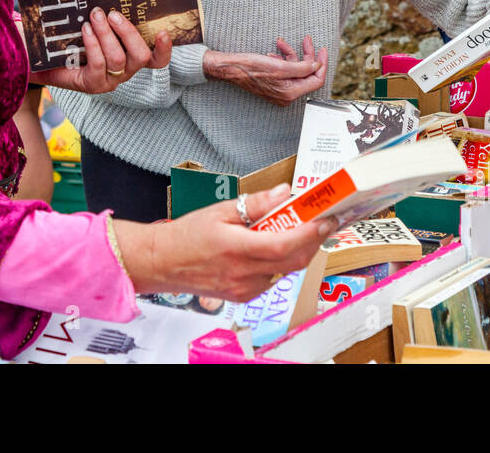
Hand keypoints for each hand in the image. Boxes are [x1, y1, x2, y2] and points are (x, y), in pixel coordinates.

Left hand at [32, 7, 170, 93]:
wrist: (47, 60)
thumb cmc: (74, 39)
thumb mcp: (95, 25)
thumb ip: (106, 14)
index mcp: (132, 57)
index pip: (157, 59)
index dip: (164, 48)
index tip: (163, 31)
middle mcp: (126, 70)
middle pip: (141, 56)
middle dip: (128, 32)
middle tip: (113, 14)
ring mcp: (110, 79)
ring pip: (118, 58)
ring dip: (107, 35)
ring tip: (95, 17)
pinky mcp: (93, 84)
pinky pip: (99, 64)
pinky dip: (93, 44)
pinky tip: (85, 30)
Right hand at [114, 184, 335, 301]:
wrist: (162, 263)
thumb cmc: (187, 235)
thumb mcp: (219, 210)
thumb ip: (255, 203)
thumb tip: (284, 192)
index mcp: (237, 249)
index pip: (284, 245)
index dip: (310, 233)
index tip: (326, 219)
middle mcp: (243, 274)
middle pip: (293, 261)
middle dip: (314, 241)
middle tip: (323, 222)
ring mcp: (244, 289)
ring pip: (285, 271)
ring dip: (298, 251)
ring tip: (301, 229)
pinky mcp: (243, 296)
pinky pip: (272, 279)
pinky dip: (280, 262)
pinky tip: (275, 247)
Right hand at [203, 35, 327, 106]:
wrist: (230, 68)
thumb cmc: (250, 67)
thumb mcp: (280, 66)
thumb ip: (302, 68)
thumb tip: (317, 66)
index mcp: (290, 92)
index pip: (316, 80)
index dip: (321, 64)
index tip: (321, 50)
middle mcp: (287, 94)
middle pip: (306, 73)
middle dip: (306, 55)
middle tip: (306, 40)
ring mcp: (280, 90)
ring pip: (295, 69)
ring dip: (290, 54)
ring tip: (281, 43)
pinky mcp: (273, 84)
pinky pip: (285, 71)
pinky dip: (282, 60)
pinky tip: (273, 53)